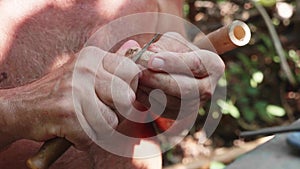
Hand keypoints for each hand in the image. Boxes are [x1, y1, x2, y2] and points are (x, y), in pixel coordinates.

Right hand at [4, 45, 139, 149]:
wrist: (22, 107)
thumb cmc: (59, 93)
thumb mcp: (84, 71)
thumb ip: (110, 69)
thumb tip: (136, 57)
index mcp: (93, 56)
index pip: (132, 72)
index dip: (129, 90)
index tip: (116, 97)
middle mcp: (86, 69)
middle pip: (127, 98)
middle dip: (117, 112)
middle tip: (98, 112)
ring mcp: (77, 90)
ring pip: (112, 121)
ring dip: (98, 128)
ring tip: (81, 120)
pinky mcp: (68, 113)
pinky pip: (94, 136)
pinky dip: (83, 140)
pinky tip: (69, 129)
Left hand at [136, 32, 224, 118]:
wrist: (178, 70)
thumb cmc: (176, 52)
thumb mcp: (173, 42)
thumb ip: (163, 46)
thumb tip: (150, 54)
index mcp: (213, 65)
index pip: (195, 64)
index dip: (172, 62)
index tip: (151, 60)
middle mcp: (208, 88)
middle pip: (184, 88)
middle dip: (158, 80)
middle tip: (138, 72)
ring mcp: (195, 104)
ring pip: (171, 102)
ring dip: (149, 90)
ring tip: (135, 77)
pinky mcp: (179, 114)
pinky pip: (161, 109)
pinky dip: (146, 99)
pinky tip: (136, 87)